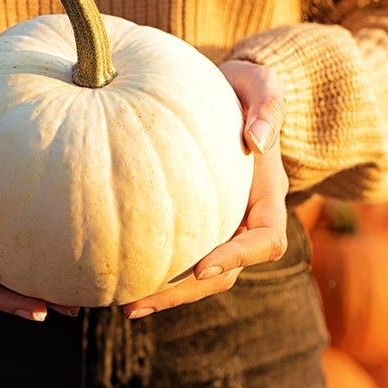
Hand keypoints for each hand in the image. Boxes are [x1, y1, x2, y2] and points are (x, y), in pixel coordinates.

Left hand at [123, 60, 288, 318]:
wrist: (227, 95)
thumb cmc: (244, 88)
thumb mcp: (260, 83)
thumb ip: (267, 105)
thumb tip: (258, 140)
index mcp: (267, 194)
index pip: (265, 240)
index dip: (238, 258)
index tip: (201, 267)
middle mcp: (244, 218)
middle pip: (224, 272)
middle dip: (185, 292)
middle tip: (138, 303)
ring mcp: (219, 223)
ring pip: (199, 273)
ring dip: (165, 293)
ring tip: (124, 304)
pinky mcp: (194, 220)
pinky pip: (179, 252)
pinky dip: (154, 268)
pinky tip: (120, 272)